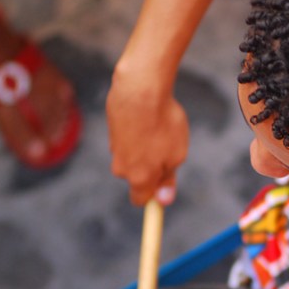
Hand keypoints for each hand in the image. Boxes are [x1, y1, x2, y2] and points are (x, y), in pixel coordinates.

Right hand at [107, 67, 188, 206]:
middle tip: (169, 150)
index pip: (140, 200)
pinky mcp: (112, 129)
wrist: (139, 89)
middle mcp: (121, 167)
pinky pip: (129, 137)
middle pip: (137, 177)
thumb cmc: (162, 123)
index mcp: (138, 178)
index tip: (163, 191)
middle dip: (152, 169)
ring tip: (159, 128)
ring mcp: (114, 147)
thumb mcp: (176, 155)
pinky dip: (139, 132)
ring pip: (134, 155)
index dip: (152, 198)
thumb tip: (163, 200)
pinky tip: (148, 117)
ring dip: (146, 147)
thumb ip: (168, 179)